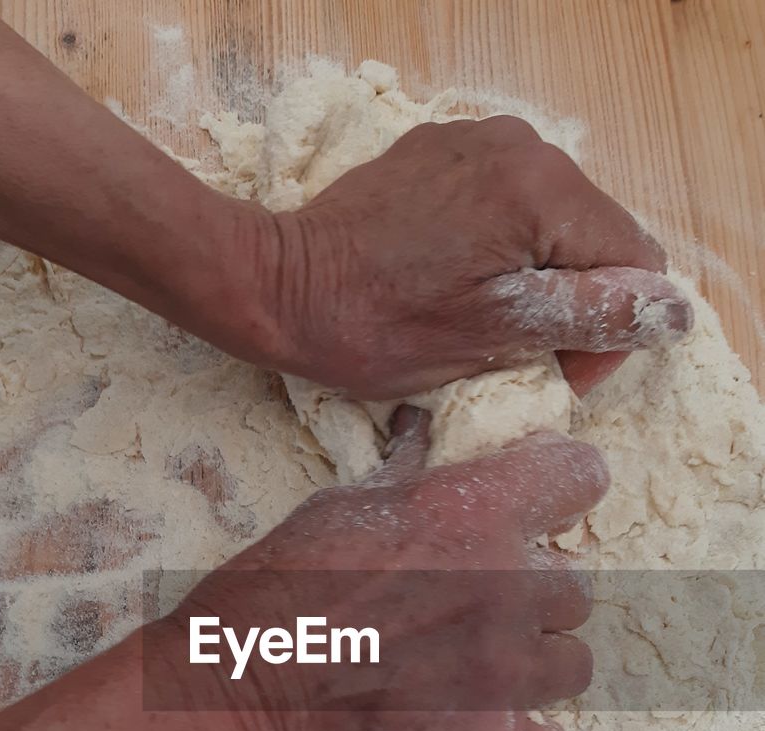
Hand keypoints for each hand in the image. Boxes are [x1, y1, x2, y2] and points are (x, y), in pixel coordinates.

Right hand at [153, 411, 608, 730]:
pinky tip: (474, 727)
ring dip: (533, 667)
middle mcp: (507, 586)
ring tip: (478, 676)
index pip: (581, 477)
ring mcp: (507, 672)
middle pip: (575, 585)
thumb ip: (404, 476)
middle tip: (474, 615)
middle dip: (532, 598)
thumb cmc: (276, 593)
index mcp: (473, 511)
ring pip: (572, 664)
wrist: (240, 697)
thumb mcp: (337, 508)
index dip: (561, 494)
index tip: (540, 514)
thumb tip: (422, 430)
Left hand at [259, 118, 691, 398]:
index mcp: (543, 190)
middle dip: (570, 305)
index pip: (634, 261)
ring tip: (474, 323)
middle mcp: (519, 146)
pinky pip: (500, 205)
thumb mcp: (494, 335)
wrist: (276, 288)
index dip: (608, 330)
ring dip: (531, 280)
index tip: (551, 372)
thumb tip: (668, 309)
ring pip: (547, 224)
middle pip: (593, 237)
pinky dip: (493, 250)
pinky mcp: (437, 153)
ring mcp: (474, 143)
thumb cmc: (375, 325)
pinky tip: (448, 284)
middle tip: (511, 357)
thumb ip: (591, 314)